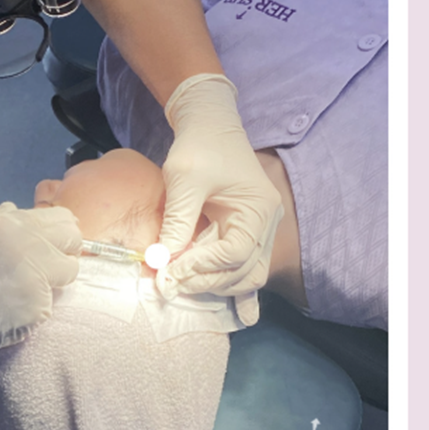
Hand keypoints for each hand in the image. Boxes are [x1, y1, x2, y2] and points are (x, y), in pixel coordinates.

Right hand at [0, 202, 81, 384]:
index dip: (58, 232)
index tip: (53, 243)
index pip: (58, 218)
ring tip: (29, 289)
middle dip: (64, 250)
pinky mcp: (37, 307)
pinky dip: (37, 307)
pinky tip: (14, 310)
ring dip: (55, 279)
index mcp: (7, 224)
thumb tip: (13, 209)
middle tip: (49, 265)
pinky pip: (51, 303)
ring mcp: (35, 276)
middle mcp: (26, 244)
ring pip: (69, 271)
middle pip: (73, 239)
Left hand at [158, 74, 282, 298]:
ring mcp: (259, 230)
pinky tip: (224, 303)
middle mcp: (266, 224)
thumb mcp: (184, 180)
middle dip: (204, 281)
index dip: (201, 267)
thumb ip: (177, 221)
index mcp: (259, 209)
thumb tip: (162, 261)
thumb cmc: (199, 146)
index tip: (169, 270)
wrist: (209, 126)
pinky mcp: (244, 232)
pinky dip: (227, 282)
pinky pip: (242, 267)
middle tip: (168, 283)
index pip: (235, 254)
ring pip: (244, 275)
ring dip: (213, 283)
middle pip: (243, 271)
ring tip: (179, 281)